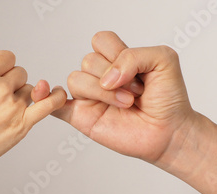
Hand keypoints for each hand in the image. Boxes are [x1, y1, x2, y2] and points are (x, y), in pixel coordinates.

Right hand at [0, 50, 65, 178]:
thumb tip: (4, 69)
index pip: (7, 57)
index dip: (5, 67)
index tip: (2, 75)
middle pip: (21, 74)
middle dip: (13, 83)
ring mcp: (12, 107)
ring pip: (30, 90)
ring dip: (22, 98)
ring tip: (3, 112)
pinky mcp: (22, 124)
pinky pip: (48, 105)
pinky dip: (56, 98)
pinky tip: (59, 94)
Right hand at [53, 31, 196, 164]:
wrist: (170, 131)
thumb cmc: (168, 97)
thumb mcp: (163, 60)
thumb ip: (135, 55)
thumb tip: (106, 77)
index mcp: (115, 59)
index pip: (100, 41)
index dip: (118, 54)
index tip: (139, 73)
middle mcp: (100, 76)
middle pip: (88, 61)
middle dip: (116, 76)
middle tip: (137, 92)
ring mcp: (89, 97)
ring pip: (76, 80)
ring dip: (103, 92)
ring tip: (126, 103)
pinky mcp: (82, 117)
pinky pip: (55, 106)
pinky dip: (46, 98)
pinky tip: (51, 95)